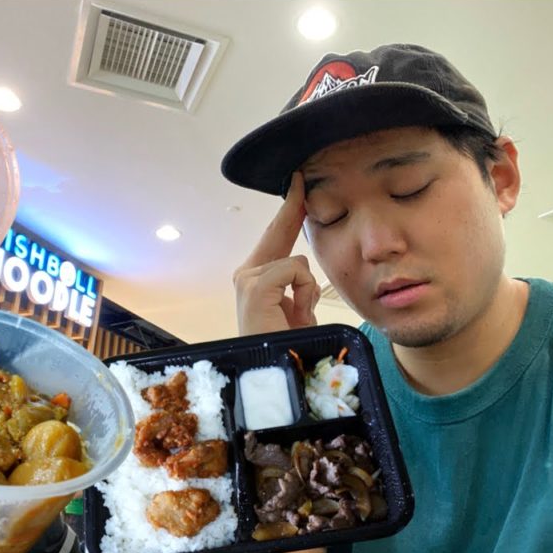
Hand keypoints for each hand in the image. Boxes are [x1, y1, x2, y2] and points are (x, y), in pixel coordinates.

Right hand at [233, 172, 319, 335]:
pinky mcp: (254, 286)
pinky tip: (295, 315)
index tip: (299, 182)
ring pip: (297, 263)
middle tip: (301, 177)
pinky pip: (296, 272)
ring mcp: (247, 279)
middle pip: (279, 232)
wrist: (277, 375)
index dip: (289, 210)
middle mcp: (246, 274)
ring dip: (307, 291)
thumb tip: (307, 270)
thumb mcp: (298, 311)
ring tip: (297, 318)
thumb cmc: (289, 346)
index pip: (276, 237)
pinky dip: (304, 294)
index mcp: (255, 278)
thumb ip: (300, 287)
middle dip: (292, 207)